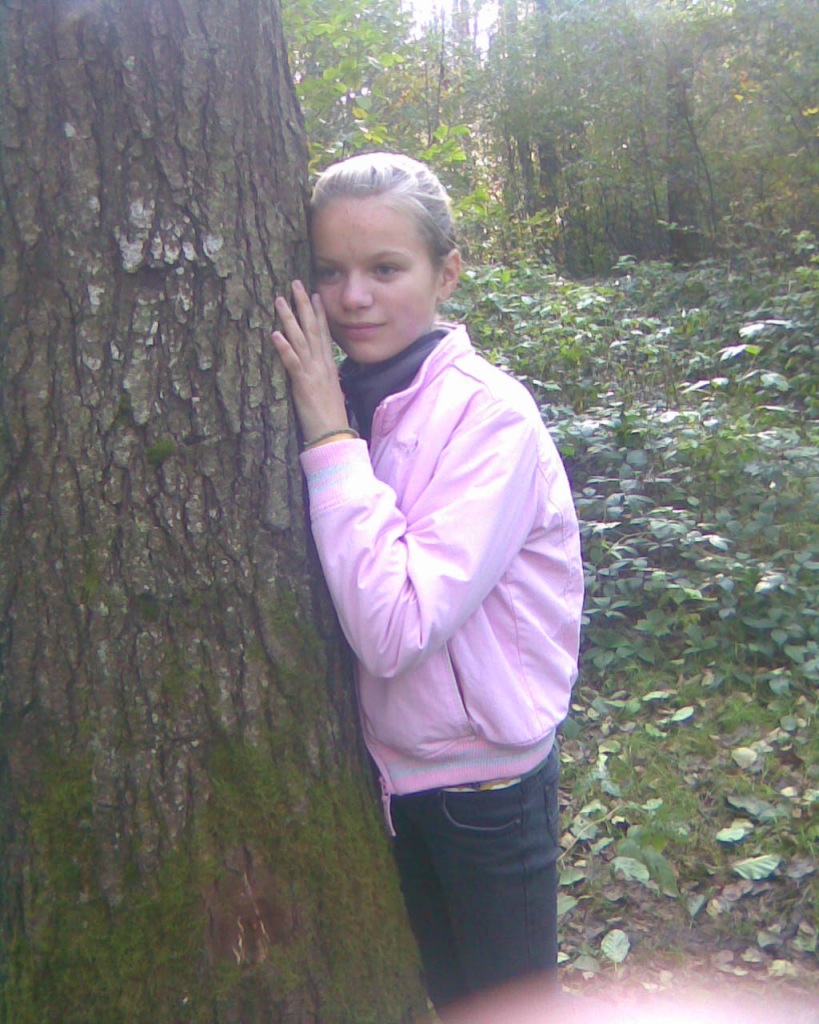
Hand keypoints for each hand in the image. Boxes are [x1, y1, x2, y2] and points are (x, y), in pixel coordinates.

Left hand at [271, 280, 349, 443]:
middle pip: (313, 329)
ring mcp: (313, 373)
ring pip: (300, 340)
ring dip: (289, 319)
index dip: (319, 312)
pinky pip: (292, 363)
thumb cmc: (330, 418)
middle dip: (304, 305)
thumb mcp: (329, 391)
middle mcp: (322, 365)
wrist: (334, 436)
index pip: (324, 333)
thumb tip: (319, 369)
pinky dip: (284, 348)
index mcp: (328, 366)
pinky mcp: (303, 385)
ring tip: (279, 300)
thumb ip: (323, 376)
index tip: (315, 293)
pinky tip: (274, 334)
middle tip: (296, 283)